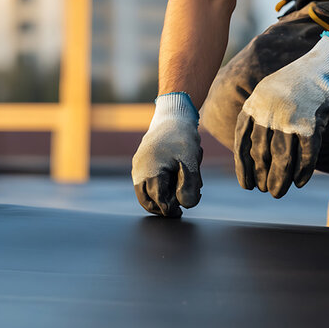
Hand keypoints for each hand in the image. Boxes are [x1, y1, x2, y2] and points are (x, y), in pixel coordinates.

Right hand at [132, 93, 202, 216]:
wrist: (173, 116)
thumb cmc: (182, 137)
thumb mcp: (190, 161)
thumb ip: (190, 186)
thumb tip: (186, 206)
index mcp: (150, 171)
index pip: (158, 201)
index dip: (170, 209)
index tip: (181, 211)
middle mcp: (139, 170)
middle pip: (147, 201)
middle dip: (162, 207)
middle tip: (178, 209)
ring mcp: (138, 167)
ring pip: (145, 193)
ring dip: (161, 197)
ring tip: (177, 192)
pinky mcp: (140, 163)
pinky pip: (147, 181)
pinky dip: (159, 186)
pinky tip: (174, 178)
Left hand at [235, 32, 328, 197]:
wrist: (321, 69)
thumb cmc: (292, 87)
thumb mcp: (265, 95)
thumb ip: (255, 121)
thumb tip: (249, 159)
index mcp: (253, 106)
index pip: (242, 143)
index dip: (243, 167)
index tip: (247, 185)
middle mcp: (268, 113)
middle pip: (261, 154)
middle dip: (263, 176)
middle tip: (266, 190)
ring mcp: (290, 119)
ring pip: (282, 159)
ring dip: (280, 180)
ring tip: (278, 192)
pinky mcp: (311, 125)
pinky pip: (305, 155)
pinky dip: (302, 171)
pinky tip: (300, 182)